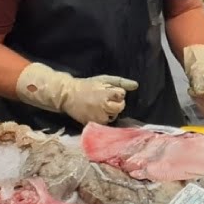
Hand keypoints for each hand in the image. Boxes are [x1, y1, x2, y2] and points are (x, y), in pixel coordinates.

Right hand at [16, 62, 137, 125]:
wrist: (68, 95)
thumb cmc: (88, 86)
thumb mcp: (105, 79)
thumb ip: (121, 82)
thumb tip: (136, 86)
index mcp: (106, 93)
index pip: (121, 95)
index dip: (117, 93)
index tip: (109, 92)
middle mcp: (103, 106)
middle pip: (120, 108)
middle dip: (116, 104)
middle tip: (106, 101)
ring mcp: (97, 116)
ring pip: (113, 117)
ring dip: (110, 112)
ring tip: (100, 107)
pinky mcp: (92, 123)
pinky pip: (104, 123)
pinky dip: (103, 119)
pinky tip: (97, 113)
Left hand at [183, 45, 203, 117]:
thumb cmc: (201, 75)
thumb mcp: (197, 75)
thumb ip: (199, 84)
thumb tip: (201, 93)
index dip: (198, 94)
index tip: (193, 88)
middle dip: (197, 98)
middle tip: (193, 91)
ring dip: (198, 103)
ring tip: (196, 95)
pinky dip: (201, 107)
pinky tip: (199, 100)